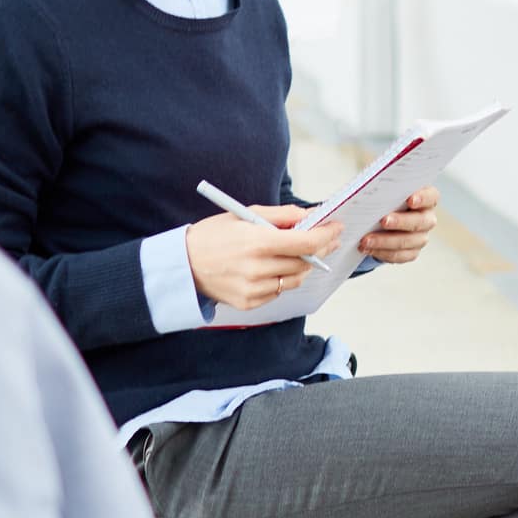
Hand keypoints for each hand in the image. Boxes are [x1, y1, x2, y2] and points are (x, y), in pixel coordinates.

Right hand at [185, 204, 341, 309]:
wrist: (182, 265)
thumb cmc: (213, 235)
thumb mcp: (244, 215)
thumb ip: (280, 215)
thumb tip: (309, 214)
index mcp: (257, 242)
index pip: (306, 242)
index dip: (326, 235)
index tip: (336, 228)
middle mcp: (257, 268)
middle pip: (305, 262)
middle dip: (319, 249)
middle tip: (325, 239)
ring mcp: (253, 288)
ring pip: (295, 279)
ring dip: (301, 266)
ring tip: (294, 254)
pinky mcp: (249, 303)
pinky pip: (279, 290)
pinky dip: (281, 279)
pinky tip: (271, 268)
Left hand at [358, 186, 438, 264]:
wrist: (382, 218)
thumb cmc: (387, 198)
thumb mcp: (387, 190)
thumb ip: (385, 189)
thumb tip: (368, 191)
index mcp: (426, 199)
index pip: (431, 197)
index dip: (422, 198)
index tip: (410, 200)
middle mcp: (427, 218)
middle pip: (419, 221)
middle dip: (400, 221)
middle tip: (383, 221)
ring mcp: (421, 237)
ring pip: (407, 241)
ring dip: (385, 241)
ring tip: (365, 240)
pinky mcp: (411, 252)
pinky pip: (399, 255)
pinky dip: (382, 252)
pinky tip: (367, 249)